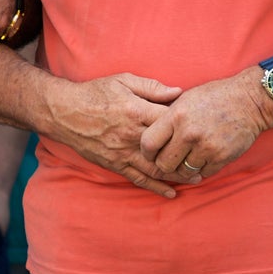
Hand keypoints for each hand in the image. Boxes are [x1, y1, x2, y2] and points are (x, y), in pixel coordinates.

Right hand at [46, 73, 191, 197]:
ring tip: (197, 178)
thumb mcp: (123, 80)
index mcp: (136, 111)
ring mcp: (122, 153)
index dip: (187, 124)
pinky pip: (139, 179)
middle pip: (167, 150)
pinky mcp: (115, 164)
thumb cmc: (95, 93)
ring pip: (156, 169)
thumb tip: (179, 92)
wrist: (64, 112)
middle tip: (208, 159)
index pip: (170, 121)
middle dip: (189, 156)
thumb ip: (153, 87)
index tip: (200, 125)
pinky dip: (156, 187)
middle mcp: (131, 135)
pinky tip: (172, 192)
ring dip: (178, 176)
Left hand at [138, 69, 272, 179]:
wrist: (250, 100)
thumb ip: (167, 117)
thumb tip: (148, 134)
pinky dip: (202, 169)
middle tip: (171, 159)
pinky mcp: (221, 157)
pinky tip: (205, 157)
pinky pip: (203, 173)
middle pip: (163, 164)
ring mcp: (206, 147)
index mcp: (176, 116)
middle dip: (165, 164)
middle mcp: (189, 133)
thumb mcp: (186, 98)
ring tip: (190, 157)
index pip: (148, 143)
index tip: (152, 152)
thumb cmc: (215, 97)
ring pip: (183, 172)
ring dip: (185, 167)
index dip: (147, 152)